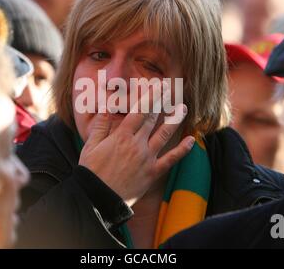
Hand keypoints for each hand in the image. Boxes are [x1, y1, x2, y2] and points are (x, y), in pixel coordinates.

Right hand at [78, 83, 194, 205]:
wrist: (98, 198)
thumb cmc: (91, 171)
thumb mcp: (91, 145)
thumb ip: (100, 125)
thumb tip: (106, 106)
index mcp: (121, 136)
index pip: (139, 110)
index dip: (150, 96)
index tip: (158, 85)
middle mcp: (137, 144)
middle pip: (153, 118)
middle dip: (162, 102)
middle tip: (171, 90)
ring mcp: (147, 158)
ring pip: (165, 135)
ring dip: (175, 120)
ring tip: (183, 108)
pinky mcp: (153, 173)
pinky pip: (171, 160)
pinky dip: (183, 150)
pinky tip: (192, 140)